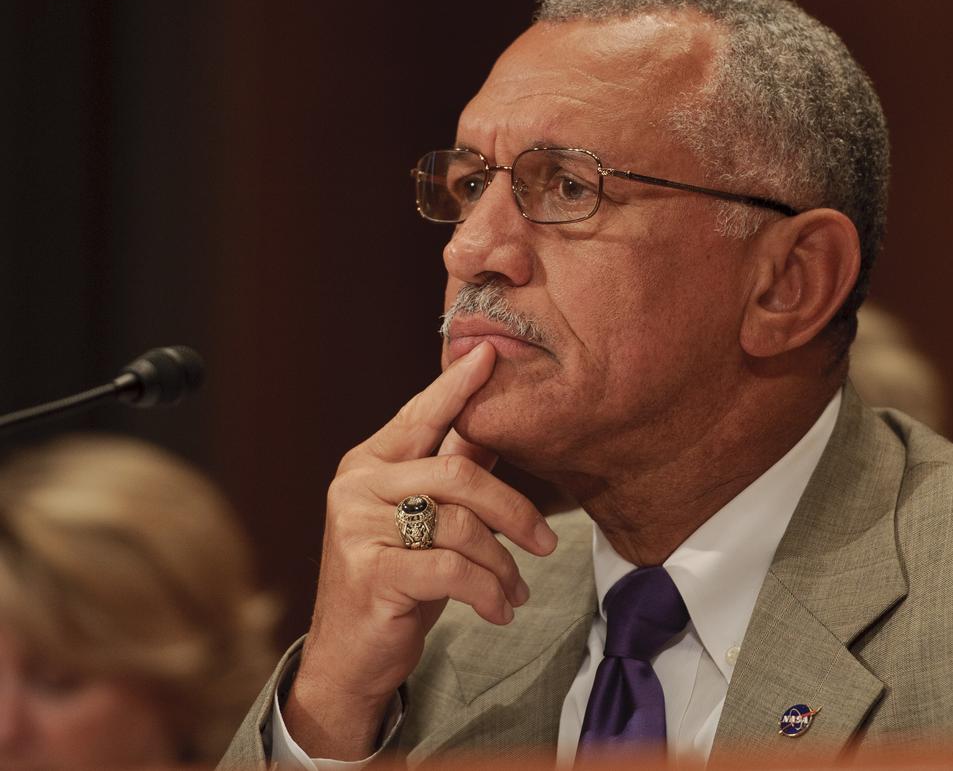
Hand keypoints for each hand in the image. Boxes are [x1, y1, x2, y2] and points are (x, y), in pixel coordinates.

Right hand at [283, 342, 557, 758]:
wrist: (349, 658)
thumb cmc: (393, 582)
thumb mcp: (424, 523)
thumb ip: (451, 471)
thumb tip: (493, 427)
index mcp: (368, 463)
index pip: (421, 415)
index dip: (457, 385)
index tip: (489, 352)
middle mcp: (356, 486)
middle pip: (458, 474)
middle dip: (514, 509)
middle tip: (545, 542)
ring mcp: (358, 528)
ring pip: (461, 526)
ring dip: (503, 564)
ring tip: (515, 589)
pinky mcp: (371, 572)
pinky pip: (453, 570)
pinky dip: (488, 591)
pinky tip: (499, 609)